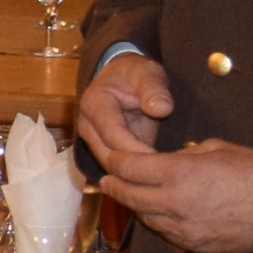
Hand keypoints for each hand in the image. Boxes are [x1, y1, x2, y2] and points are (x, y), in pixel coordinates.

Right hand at [72, 48, 174, 173]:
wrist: (120, 77)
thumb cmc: (134, 74)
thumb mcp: (147, 73)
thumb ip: (154, 89)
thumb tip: (162, 109)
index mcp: (94, 104)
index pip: (112, 135)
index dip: (136, 149)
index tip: (162, 160)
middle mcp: (87, 125)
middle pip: (107, 156)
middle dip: (135, 168)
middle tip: (166, 176)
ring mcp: (92, 140)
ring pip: (109, 166)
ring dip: (133, 175)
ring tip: (162, 178)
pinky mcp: (102, 150)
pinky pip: (116, 168)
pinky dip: (133, 175)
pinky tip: (154, 178)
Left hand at [94, 134, 252, 252]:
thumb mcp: (215, 149)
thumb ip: (183, 155)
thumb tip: (165, 161)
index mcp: (178, 174)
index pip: (129, 168)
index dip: (115, 162)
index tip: (110, 159)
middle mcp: (174, 203)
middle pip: (128, 196)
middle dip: (114, 186)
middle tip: (107, 180)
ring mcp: (182, 228)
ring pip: (144, 217)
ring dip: (135, 205)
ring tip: (131, 195)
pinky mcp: (193, 245)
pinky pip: (165, 233)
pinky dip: (157, 222)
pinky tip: (158, 213)